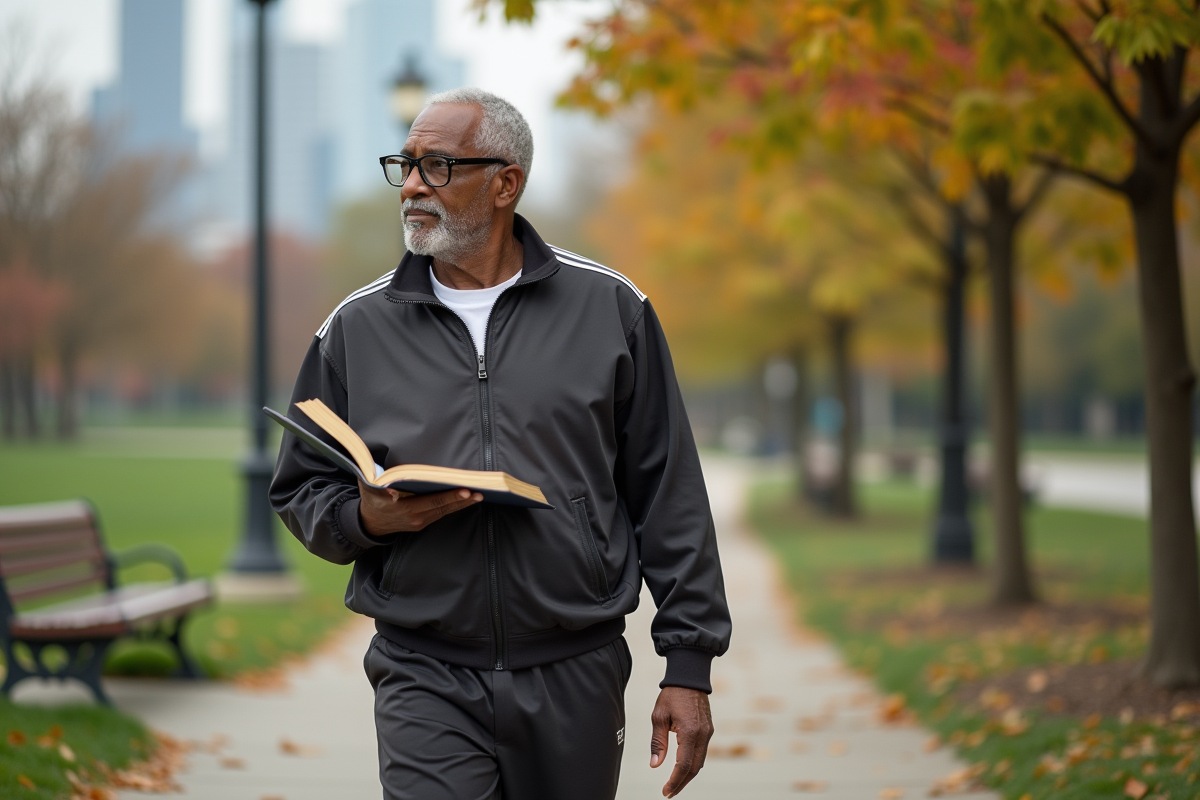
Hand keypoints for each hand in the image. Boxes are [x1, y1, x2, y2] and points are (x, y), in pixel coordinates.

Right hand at [357, 481, 482, 536]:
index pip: (433, 501)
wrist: (369, 524)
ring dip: (462, 504)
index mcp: (406, 509)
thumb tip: (389, 488)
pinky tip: (466, 500)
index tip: (465, 490)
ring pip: (445, 512)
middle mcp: (416, 518)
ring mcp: (420, 522)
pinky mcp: (422, 524)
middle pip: (444, 508)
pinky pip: (441, 514)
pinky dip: (454, 507)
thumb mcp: (369, 490)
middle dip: (463, 500)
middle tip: (480, 492)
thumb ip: (375, 484)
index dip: (450, 496)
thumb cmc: (371, 501)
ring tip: (478, 495)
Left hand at [649, 686, 713, 797]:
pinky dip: (693, 763)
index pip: (684, 765)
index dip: (675, 781)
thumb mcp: (659, 717)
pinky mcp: (709, 730)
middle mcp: (703, 734)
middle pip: (695, 768)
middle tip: (669, 792)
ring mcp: (708, 733)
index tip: (666, 791)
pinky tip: (683, 768)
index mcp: (689, 731)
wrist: (690, 678)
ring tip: (674, 784)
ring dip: (688, 775)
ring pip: (700, 762)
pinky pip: (702, 752)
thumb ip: (658, 742)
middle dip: (682, 782)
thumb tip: (655, 764)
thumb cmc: (672, 695)